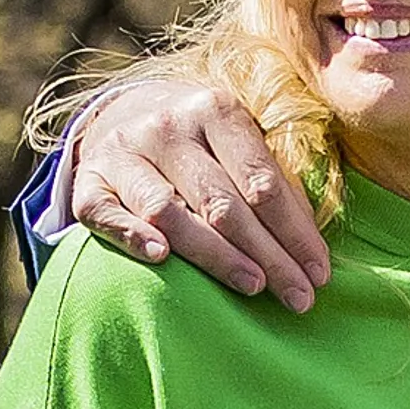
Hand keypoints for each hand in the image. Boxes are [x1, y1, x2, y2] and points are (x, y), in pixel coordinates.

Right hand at [67, 70, 332, 310]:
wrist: (128, 116)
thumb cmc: (208, 147)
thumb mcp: (244, 148)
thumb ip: (278, 188)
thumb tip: (312, 252)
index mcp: (214, 110)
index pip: (262, 181)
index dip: (295, 232)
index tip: (319, 274)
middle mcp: (166, 126)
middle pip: (222, 202)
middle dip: (268, 254)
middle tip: (299, 298)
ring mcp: (123, 152)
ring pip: (168, 209)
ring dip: (213, 254)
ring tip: (253, 286)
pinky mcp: (90, 180)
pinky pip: (105, 212)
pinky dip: (131, 234)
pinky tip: (161, 258)